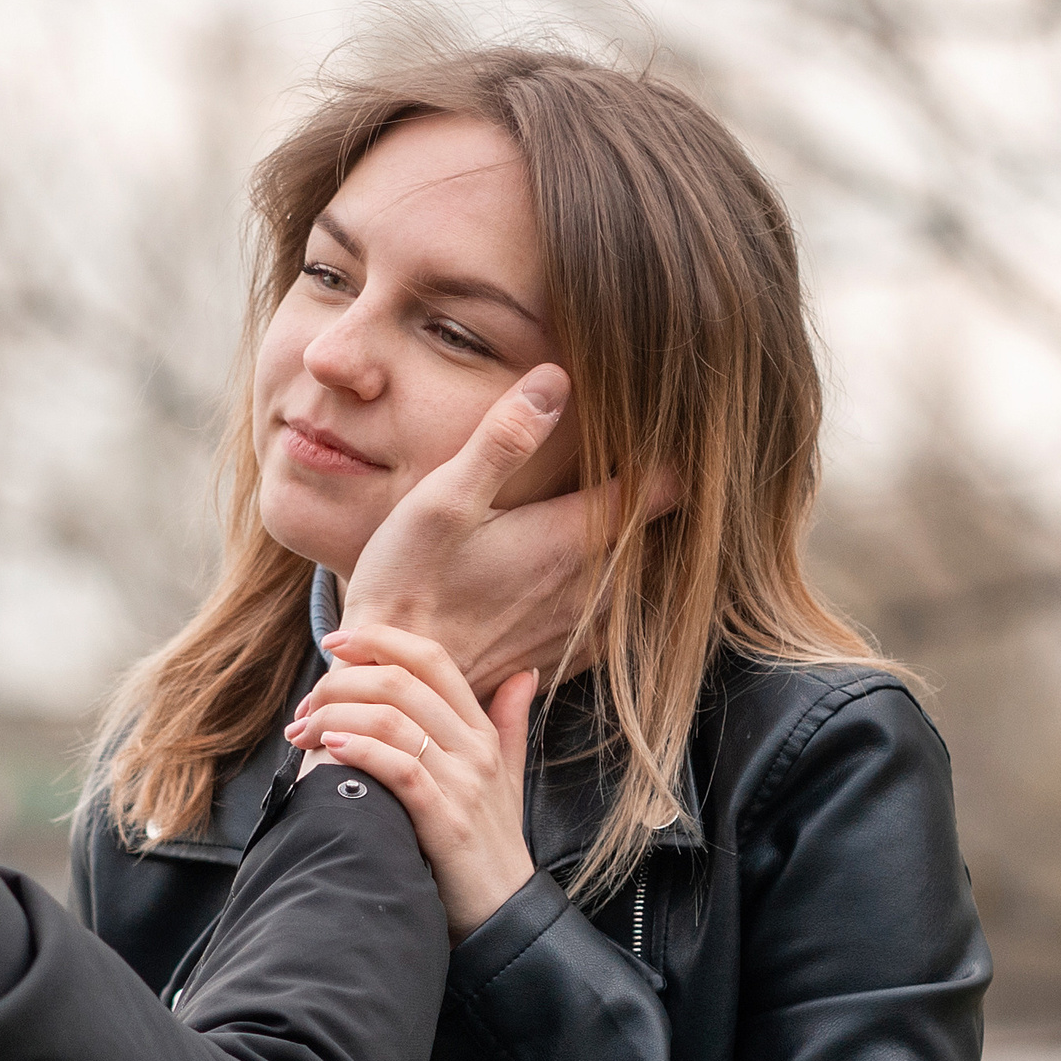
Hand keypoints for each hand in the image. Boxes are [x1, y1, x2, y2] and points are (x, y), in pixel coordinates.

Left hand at [284, 624, 541, 944]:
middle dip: (342, 681)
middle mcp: (475, 749)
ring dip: (335, 715)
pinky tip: (330, 747)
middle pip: (404, 683)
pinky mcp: (446, 821)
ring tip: (302, 730)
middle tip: (305, 703)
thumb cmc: (490, 843)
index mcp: (482, 731)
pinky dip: (360, 749)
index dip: (381, 640)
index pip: (433, 659)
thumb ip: (508, 722)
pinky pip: (399, 768)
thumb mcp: (507, 775)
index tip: (335, 642)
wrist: (502, 913)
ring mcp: (463, 784)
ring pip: (394, 720)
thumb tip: (523, 672)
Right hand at [341, 364, 676, 699]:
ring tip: (612, 510)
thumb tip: (555, 380)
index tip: (657, 428)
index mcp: (573, 538)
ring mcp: (585, 626)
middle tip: (635, 461)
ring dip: (636, 544)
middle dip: (655, 498)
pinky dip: (614, 586)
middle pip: (660, 532)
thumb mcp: (442, 501)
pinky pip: (618, 614)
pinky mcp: (568, 654)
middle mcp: (595, 586)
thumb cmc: (409, 583)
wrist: (393, 681)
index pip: (663, 487)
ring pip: (642, 574)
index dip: (667, 453)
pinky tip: (580, 567)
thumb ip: (502, 441)